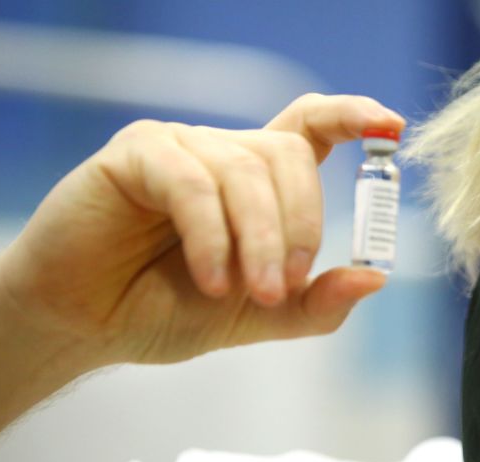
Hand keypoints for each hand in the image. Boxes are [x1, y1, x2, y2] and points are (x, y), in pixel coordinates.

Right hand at [0, 93, 404, 365]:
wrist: (88, 326)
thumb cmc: (168, 310)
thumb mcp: (261, 314)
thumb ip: (316, 302)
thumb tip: (377, 278)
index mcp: (258, 181)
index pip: (311, 126)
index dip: (353, 117)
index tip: (391, 128)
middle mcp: (223, 153)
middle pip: (290, 155)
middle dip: (302, 225)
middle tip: (284, 285)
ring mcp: (180, 147)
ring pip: (246, 171)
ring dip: (260, 240)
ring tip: (248, 292)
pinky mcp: (136, 155)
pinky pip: (194, 183)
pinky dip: (212, 236)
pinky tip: (211, 279)